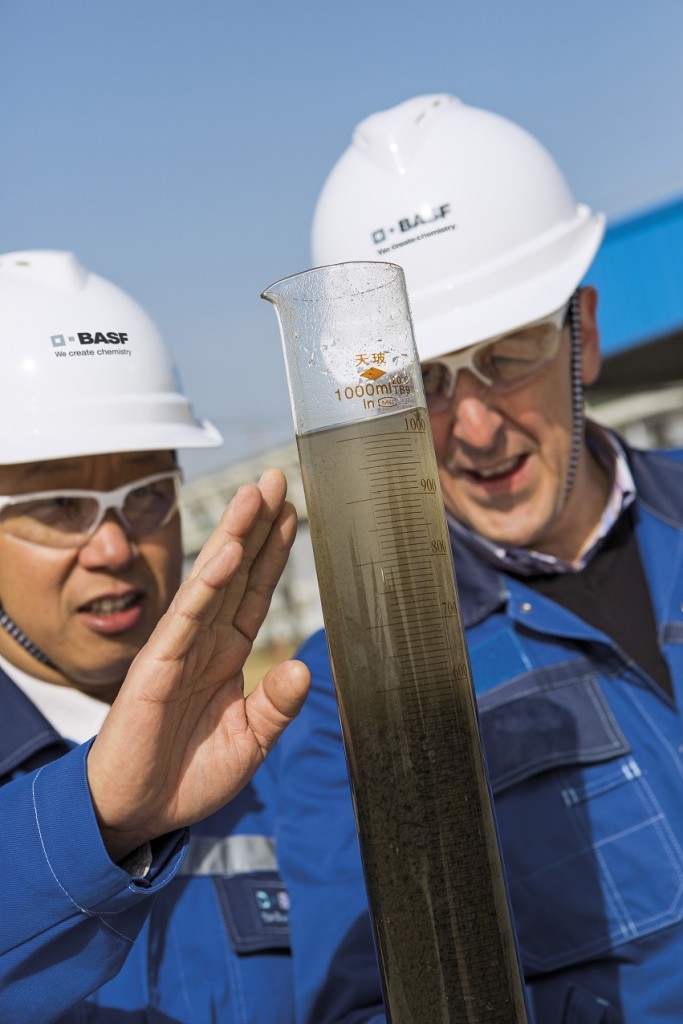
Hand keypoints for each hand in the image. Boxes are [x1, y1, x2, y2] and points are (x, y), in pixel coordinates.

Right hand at [86, 468, 309, 862]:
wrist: (138, 813)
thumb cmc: (188, 775)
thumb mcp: (250, 742)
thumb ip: (276, 705)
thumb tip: (305, 669)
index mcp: (227, 656)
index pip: (255, 592)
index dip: (273, 552)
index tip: (292, 512)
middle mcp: (205, 642)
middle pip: (237, 572)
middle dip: (257, 525)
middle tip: (276, 478)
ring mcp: (180, 650)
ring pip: (212, 582)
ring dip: (235, 536)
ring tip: (255, 495)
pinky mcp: (157, 667)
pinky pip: (186, 618)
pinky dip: (207, 585)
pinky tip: (227, 552)